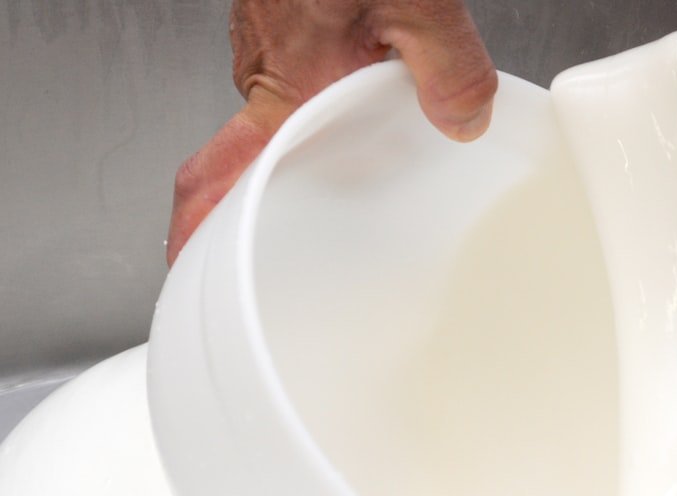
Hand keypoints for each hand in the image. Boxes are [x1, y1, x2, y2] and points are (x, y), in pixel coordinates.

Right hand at [167, 0, 496, 264]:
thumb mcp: (419, 4)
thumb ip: (449, 70)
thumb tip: (464, 122)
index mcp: (287, 88)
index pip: (216, 175)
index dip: (198, 229)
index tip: (190, 267)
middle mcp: (266, 73)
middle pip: (261, 154)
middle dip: (294, 188)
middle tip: (327, 220)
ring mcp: (269, 48)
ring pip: (289, 112)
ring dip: (324, 130)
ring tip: (371, 140)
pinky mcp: (284, 25)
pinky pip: (301, 75)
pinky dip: (331, 88)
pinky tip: (369, 80)